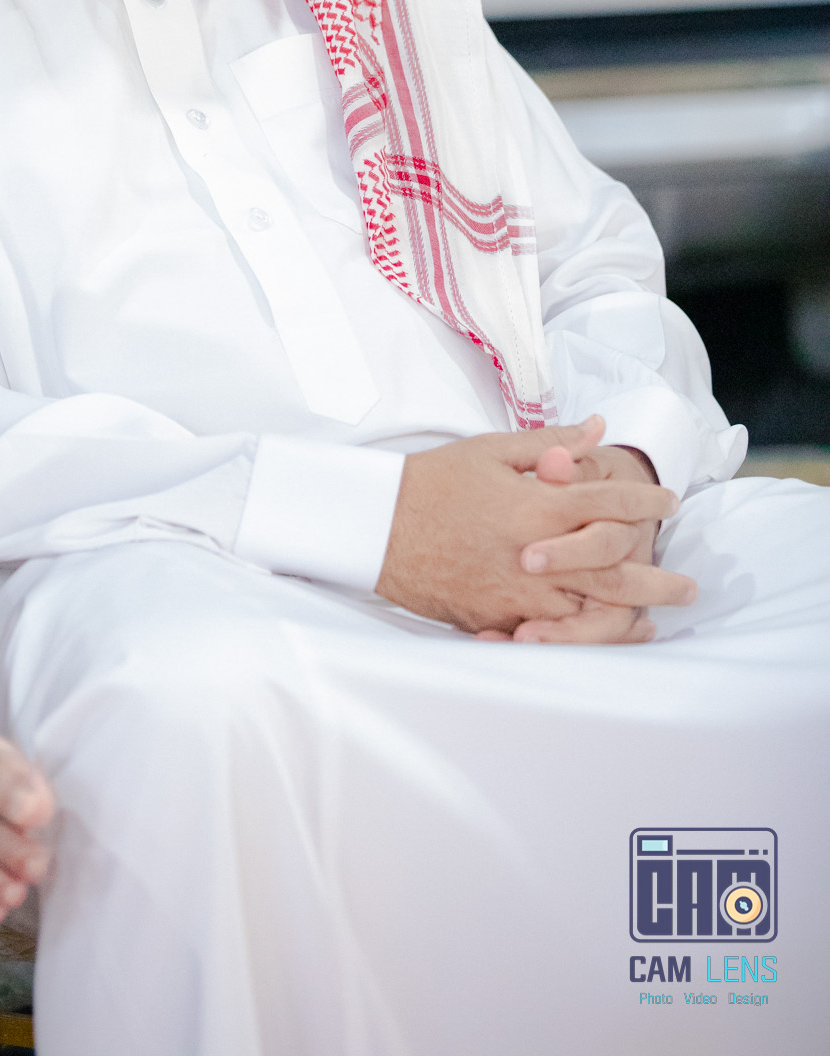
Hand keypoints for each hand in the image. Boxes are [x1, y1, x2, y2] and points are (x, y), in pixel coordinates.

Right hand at [376, 416, 688, 636]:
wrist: (375, 525)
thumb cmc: (432, 481)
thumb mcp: (490, 450)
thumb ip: (550, 442)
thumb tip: (597, 428)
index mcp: (534, 505)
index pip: (606, 502)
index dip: (644, 499)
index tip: (667, 500)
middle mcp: (533, 554)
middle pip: (613, 571)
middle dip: (657, 579)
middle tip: (689, 586)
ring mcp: (515, 593)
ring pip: (588, 612)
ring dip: (629, 615)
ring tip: (656, 619)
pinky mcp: (495, 618)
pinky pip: (550, 635)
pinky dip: (583, 636)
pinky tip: (601, 634)